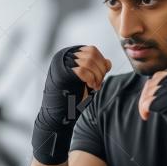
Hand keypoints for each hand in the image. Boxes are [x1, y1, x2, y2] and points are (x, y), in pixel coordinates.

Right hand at [32, 44, 110, 164]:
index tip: (101, 77)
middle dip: (100, 70)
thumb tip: (108, 62)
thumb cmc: (72, 99)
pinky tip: (90, 86)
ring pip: (88, 61)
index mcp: (70, 55)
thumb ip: (97, 71)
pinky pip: (82, 70)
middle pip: (92, 54)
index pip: (92, 50)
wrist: (58, 114)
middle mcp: (65, 57)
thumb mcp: (87, 81)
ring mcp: (62, 64)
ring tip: (94, 86)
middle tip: (98, 84)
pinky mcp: (62, 74)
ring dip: (96, 75)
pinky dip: (91, 78)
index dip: (101, 63)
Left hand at [138, 66, 166, 165]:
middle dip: (147, 95)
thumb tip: (150, 84)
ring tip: (147, 113)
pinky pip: (146, 103)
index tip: (152, 100)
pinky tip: (146, 116)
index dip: (153, 88)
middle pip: (152, 82)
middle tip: (147, 109)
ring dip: (144, 103)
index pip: (161, 75)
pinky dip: (143, 110)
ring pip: (148, 93)